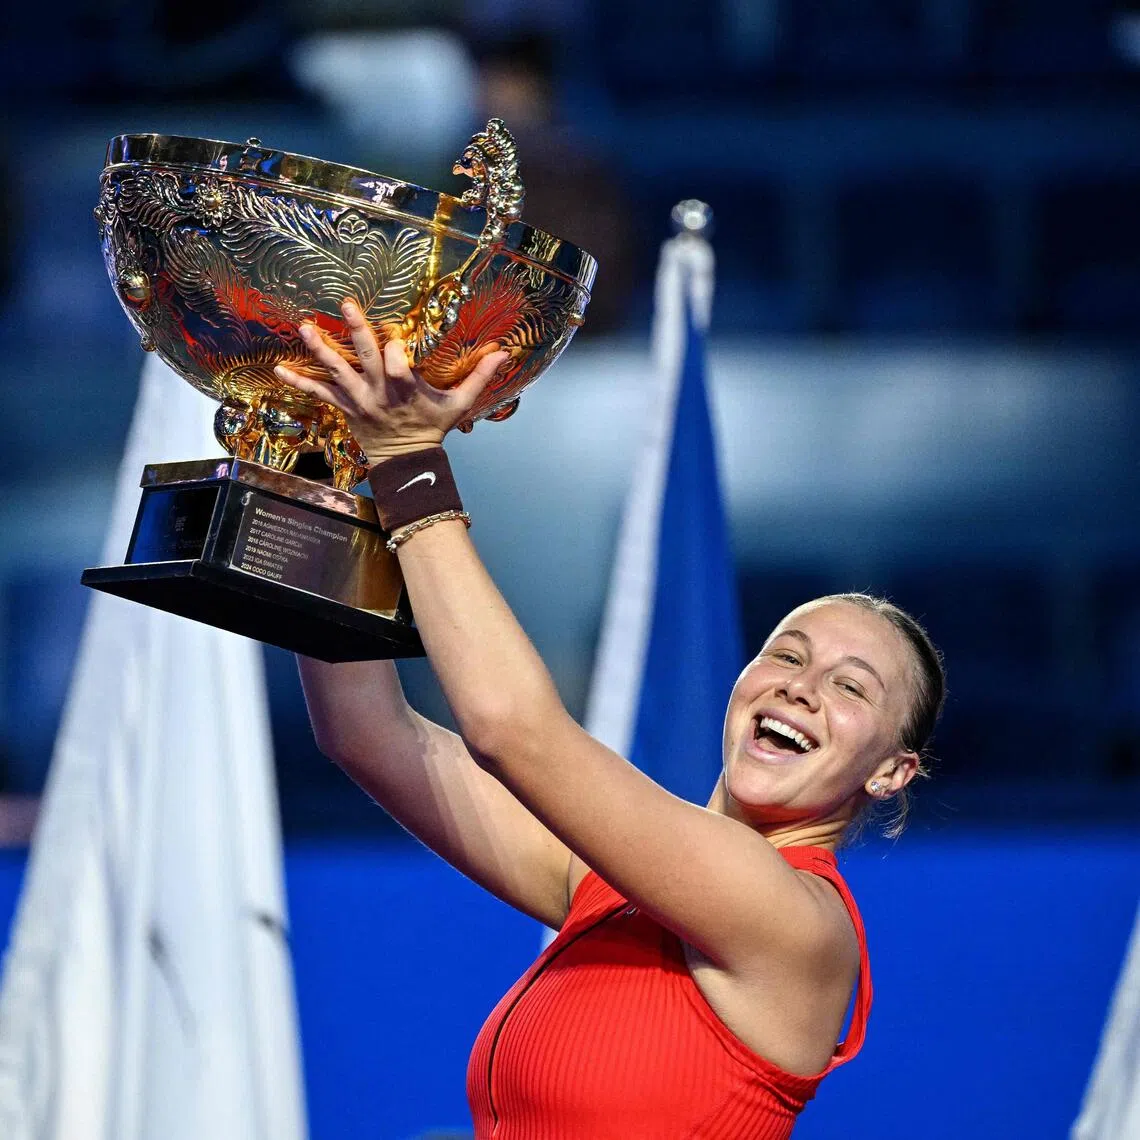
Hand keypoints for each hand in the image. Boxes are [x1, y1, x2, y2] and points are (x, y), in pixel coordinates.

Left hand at [274, 299, 509, 462]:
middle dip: (357, 331)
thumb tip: (505, 351)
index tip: (397, 337)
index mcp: (406, 390)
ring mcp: (358, 400)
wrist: (405, 463)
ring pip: (337, 371)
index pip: (399, 368)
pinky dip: (298, 382)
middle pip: (367, 359)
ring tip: (304, 327)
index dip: (397, 352)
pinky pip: (318, 394)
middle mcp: (379, 393)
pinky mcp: (344, 407)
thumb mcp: (458, 404)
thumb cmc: (432, 428)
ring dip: (320, 349)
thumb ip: (479, 376)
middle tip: (345, 304)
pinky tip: (277, 369)